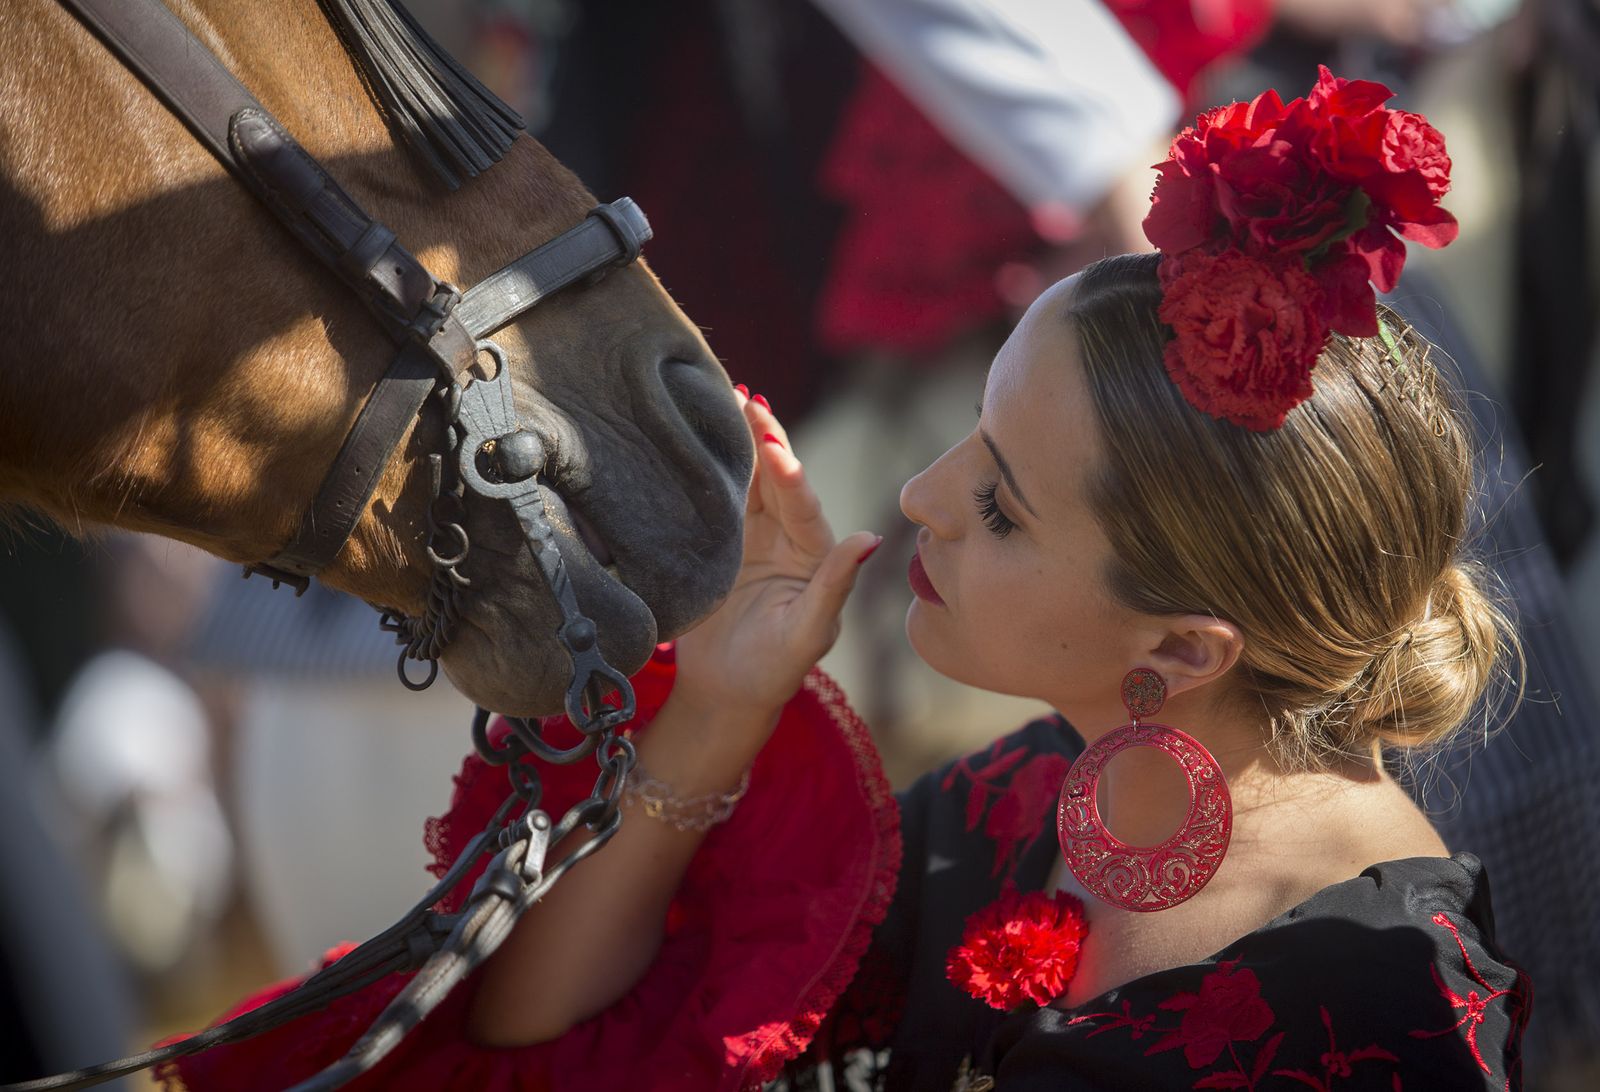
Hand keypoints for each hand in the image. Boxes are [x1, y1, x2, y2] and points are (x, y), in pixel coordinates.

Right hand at [670, 390, 880, 725]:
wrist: (724, 693)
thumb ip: (835, 585)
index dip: (789, 476)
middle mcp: (786, 536)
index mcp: (815, 554)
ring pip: (746, 480)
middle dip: (763, 438)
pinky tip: (695, 434)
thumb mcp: (808, 632)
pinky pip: (716, 496)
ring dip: (738, 441)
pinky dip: (708, 465)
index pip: (803, 506)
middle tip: (747, 398)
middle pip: (775, 479)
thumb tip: (871, 539)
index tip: (774, 447)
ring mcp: (751, 536)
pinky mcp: (717, 540)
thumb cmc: (774, 671)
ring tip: (727, 397)